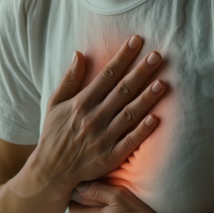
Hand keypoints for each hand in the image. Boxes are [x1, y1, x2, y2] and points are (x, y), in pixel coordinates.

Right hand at [28, 36, 165, 198]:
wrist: (51, 171)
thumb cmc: (54, 134)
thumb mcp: (55, 103)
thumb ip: (69, 79)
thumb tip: (79, 53)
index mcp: (81, 103)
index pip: (107, 75)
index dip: (123, 57)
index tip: (136, 41)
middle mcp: (94, 118)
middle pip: (122, 91)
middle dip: (141, 72)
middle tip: (158, 56)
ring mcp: (103, 138)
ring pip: (129, 114)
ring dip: (146, 98)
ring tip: (162, 83)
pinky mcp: (110, 157)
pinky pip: (130, 142)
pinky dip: (142, 131)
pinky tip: (156, 119)